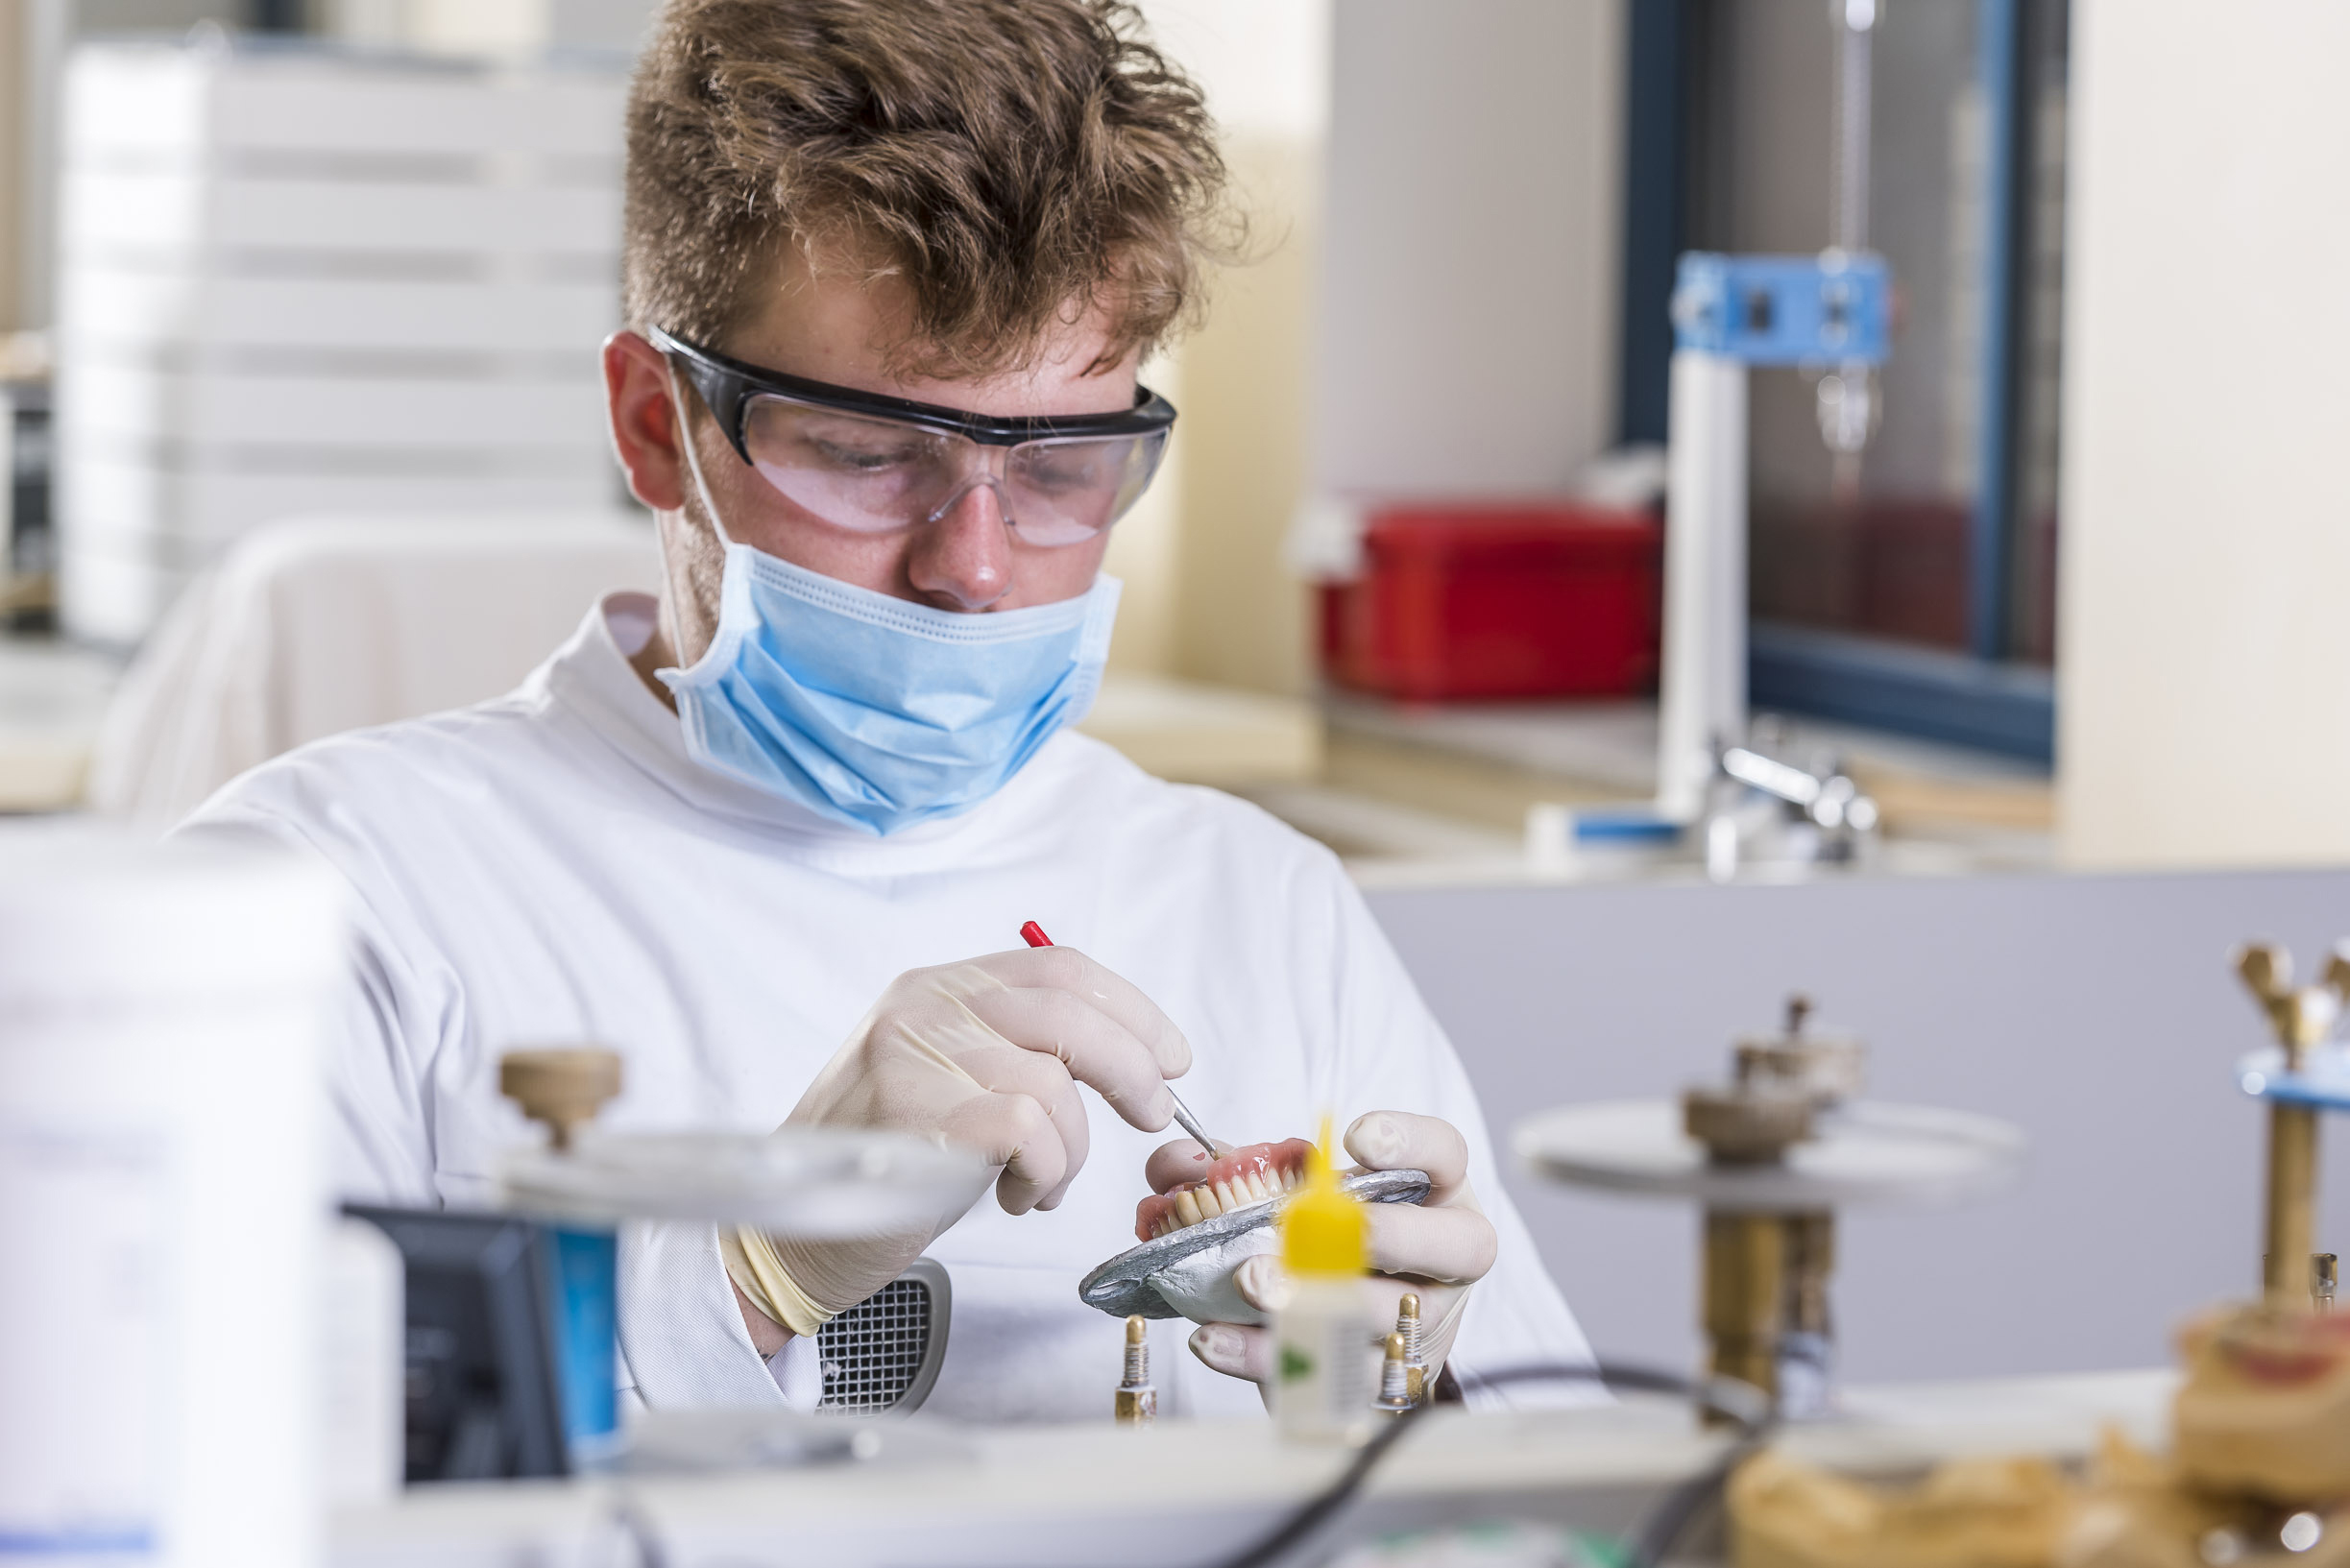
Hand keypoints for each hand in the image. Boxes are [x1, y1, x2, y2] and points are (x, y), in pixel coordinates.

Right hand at [734, 947, 1189, 1341]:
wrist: (791, 1236)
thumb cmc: (887, 1164)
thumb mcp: (952, 1082)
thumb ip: (1018, 1051)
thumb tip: (1128, 1056)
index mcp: (937, 987)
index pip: (1058, 968)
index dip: (1131, 1010)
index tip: (1170, 1056)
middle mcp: (923, 1008)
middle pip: (1069, 1012)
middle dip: (1132, 1068)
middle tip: (1150, 1114)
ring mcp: (914, 1058)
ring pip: (1054, 1083)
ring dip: (1071, 1149)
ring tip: (1040, 1182)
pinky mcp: (916, 1117)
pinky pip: (1030, 1130)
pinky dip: (1044, 1172)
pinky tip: (1014, 1195)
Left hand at [1178, 1110, 1494, 1390]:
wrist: (1352, 1325)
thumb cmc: (1331, 1239)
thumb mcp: (1297, 1190)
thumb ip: (1237, 1169)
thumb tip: (1175, 1164)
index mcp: (1437, 1195)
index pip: (1446, 1153)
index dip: (1409, 1141)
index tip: (1354, 1139)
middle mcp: (1446, 1261)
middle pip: (1448, 1245)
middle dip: (1379, 1234)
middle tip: (1309, 1225)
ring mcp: (1423, 1326)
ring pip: (1391, 1319)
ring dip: (1317, 1300)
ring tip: (1249, 1285)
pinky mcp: (1381, 1383)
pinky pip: (1332, 1377)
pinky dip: (1266, 1358)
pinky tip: (1219, 1339)